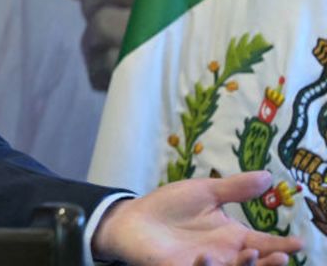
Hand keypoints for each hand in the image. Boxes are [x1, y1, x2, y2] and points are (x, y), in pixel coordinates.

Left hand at [92, 171, 303, 264]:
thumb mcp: (205, 192)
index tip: (300, 243)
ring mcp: (204, 264)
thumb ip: (235, 188)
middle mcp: (223, 254)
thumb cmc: (169, 206)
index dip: (283, 245)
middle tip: (282, 257)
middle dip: (270, 263)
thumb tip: (268, 176)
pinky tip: (208, 255)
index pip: (265, 243)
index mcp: (232, 237)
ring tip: (251, 252)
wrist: (132, 218)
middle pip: (255, 264)